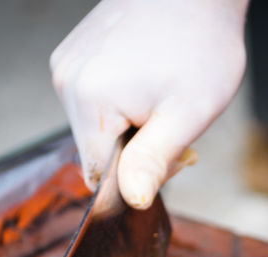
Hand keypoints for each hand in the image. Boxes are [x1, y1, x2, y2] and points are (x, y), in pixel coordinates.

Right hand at [51, 0, 248, 208]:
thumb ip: (153, 161)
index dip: (136, 177)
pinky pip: (95, 98)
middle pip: (97, 149)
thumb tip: (132, 200)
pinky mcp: (75, 52)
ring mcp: (67, 63)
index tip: (169, 155)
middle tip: (174, 121)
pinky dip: (123, 101)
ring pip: (97, 125)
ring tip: (163, 93)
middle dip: (136, 149)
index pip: (98, 174)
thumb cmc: (200, 45)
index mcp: (89, 100)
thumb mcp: (186, 115)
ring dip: (131, 125)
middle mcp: (66, 80)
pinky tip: (149, 77)